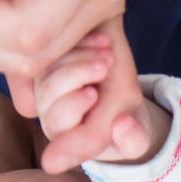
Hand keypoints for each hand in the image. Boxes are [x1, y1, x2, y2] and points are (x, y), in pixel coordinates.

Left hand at [33, 17, 164, 172]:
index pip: (57, 121)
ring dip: (81, 56)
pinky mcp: (48, 65)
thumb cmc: (127, 127)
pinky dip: (80, 42)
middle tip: (106, 64)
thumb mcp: (137, 138)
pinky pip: (53, 48)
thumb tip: (121, 125)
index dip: (75, 104)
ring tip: (110, 51)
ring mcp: (44, 87)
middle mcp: (48, 113)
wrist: (125, 105)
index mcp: (66, 138)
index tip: (96, 92)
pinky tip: (104, 42)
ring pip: (49, 67)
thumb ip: (131, 139)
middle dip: (77, 75)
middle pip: (47, 92)